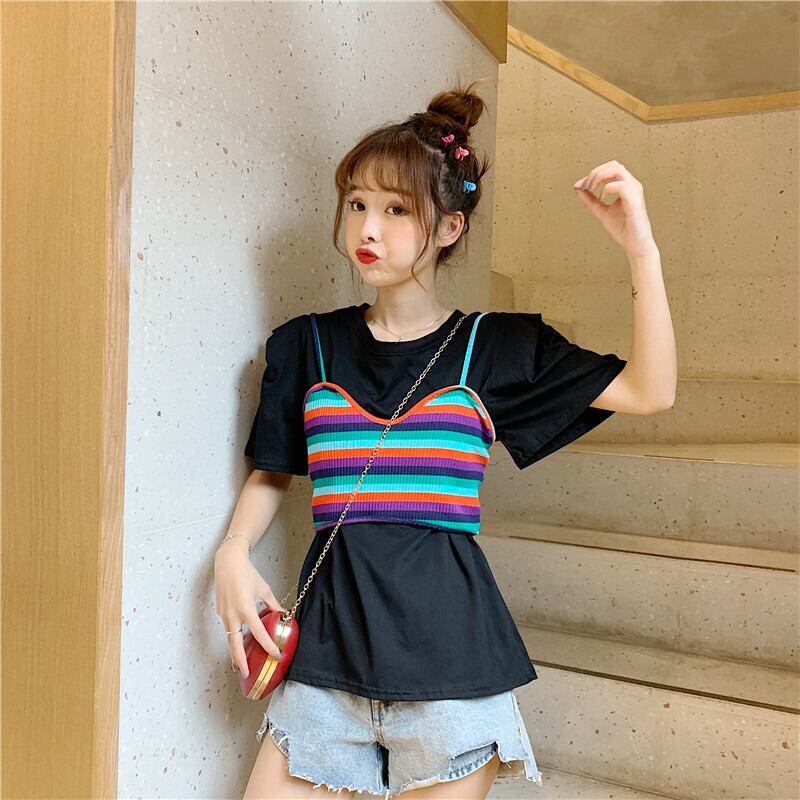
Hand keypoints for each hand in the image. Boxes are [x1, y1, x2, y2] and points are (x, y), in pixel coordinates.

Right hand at [214, 546, 287, 677]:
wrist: (228, 562)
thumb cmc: (247, 574)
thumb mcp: (264, 589)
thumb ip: (273, 605)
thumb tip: (282, 615)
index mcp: (246, 609)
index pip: (258, 633)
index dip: (267, 645)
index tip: (275, 654)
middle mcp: (232, 614)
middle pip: (235, 644)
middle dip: (240, 660)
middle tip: (246, 674)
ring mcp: (224, 614)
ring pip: (229, 638)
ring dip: (235, 651)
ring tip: (241, 664)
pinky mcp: (220, 611)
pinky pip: (228, 627)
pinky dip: (233, 636)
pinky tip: (239, 640)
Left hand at [573, 160, 656, 257]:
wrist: (635, 245)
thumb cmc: (623, 229)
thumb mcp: (601, 211)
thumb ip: (590, 199)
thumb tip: (578, 187)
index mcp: (627, 186)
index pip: (611, 168)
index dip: (594, 173)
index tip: (581, 185)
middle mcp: (633, 185)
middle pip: (614, 165)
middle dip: (596, 172)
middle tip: (586, 186)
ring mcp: (635, 192)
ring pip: (617, 170)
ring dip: (600, 177)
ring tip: (592, 189)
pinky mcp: (634, 201)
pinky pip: (620, 186)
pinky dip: (607, 189)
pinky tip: (603, 198)